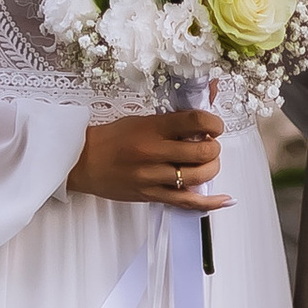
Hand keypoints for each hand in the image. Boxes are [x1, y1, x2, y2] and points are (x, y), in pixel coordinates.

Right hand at [74, 108, 224, 208]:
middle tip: (209, 144)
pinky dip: (210, 202)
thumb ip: (173, 118)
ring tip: (207, 162)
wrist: (83, 162)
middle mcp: (154, 152)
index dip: (214, 122)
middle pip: (202, 151)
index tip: (215, 125)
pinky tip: (225, 199)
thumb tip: (205, 105)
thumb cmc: (111, 139)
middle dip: (214, 147)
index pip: (194, 120)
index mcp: (151, 128)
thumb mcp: (141, 120)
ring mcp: (153, 177)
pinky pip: (187, 202)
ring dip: (211, 168)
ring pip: (198, 176)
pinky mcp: (152, 195)